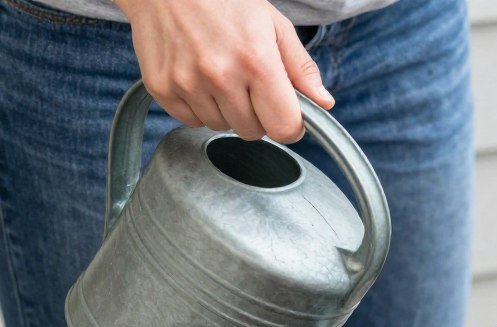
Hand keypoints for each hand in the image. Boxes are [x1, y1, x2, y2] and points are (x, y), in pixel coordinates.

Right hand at [117, 0, 334, 142]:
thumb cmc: (225, 1)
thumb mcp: (273, 25)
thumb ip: (301, 68)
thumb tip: (324, 103)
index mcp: (257, 61)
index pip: (284, 127)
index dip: (290, 125)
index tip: (285, 112)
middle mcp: (221, 75)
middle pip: (253, 132)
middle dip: (257, 115)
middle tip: (249, 85)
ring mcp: (187, 83)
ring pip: (222, 127)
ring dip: (227, 111)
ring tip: (221, 75)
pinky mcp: (161, 87)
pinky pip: (191, 121)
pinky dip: (199, 107)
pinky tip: (198, 77)